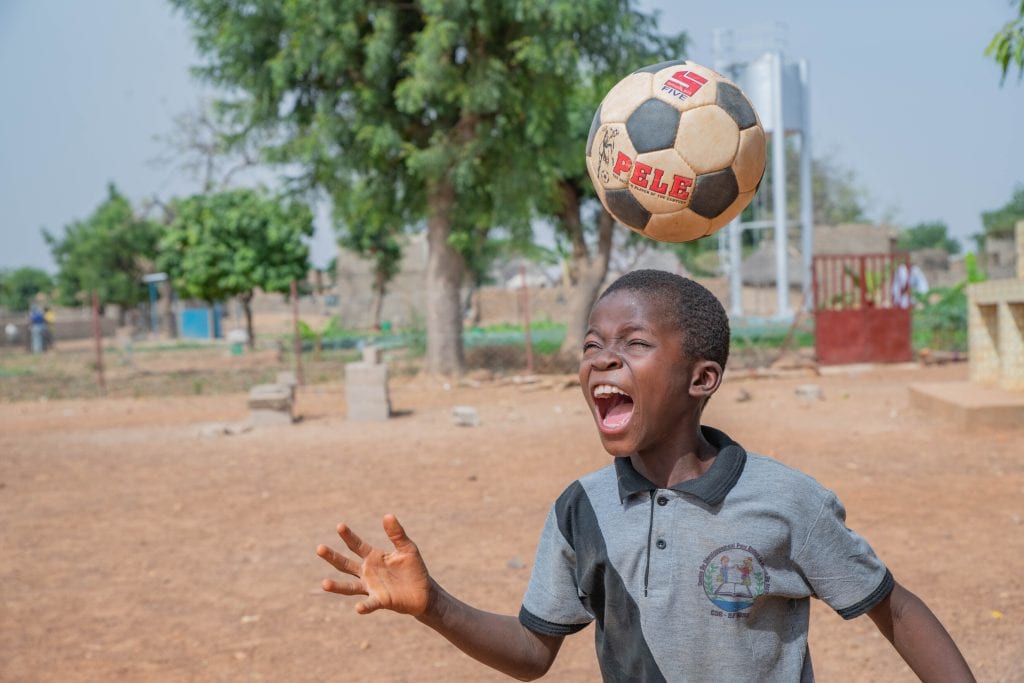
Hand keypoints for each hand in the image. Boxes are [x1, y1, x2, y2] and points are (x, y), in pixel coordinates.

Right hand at [317, 514, 431, 616]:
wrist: (424, 592)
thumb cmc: (414, 569)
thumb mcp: (407, 548)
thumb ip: (397, 534)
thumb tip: (387, 515)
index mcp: (373, 557)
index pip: (356, 545)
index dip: (348, 536)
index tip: (339, 526)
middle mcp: (367, 572)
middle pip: (345, 564)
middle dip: (332, 557)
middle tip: (319, 548)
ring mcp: (371, 587)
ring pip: (350, 586)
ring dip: (337, 586)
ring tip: (324, 583)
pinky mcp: (380, 601)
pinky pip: (370, 604)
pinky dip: (364, 606)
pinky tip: (358, 608)